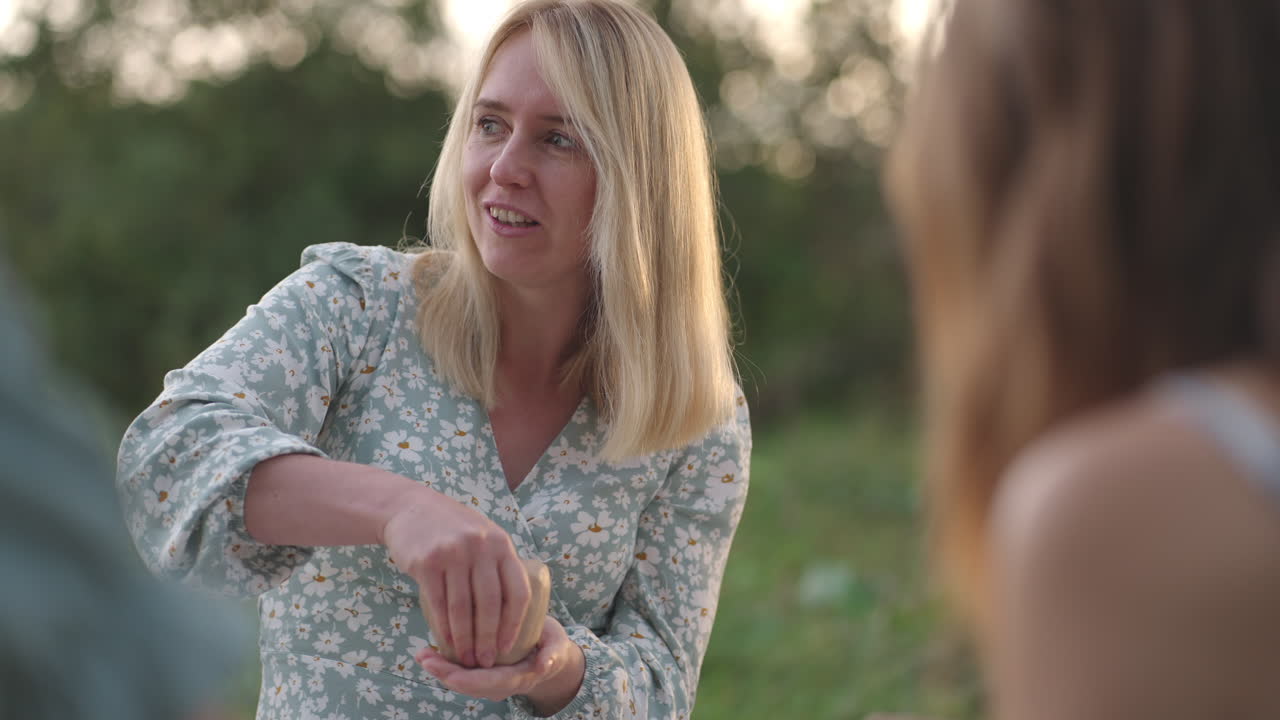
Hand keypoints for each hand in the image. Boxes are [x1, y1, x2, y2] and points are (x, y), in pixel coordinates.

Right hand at [379, 484, 530, 667]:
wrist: (411, 508)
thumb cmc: (452, 529)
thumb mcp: (483, 536)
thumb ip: (498, 565)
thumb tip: (512, 611)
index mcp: (501, 544)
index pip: (517, 591)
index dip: (514, 624)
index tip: (508, 647)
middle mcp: (480, 547)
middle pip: (490, 604)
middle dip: (488, 639)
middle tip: (485, 661)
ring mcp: (453, 553)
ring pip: (462, 608)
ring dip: (465, 639)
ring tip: (466, 658)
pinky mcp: (427, 562)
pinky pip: (438, 603)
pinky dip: (443, 628)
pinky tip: (445, 643)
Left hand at [416, 616, 584, 711]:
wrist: (550, 658)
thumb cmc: (551, 646)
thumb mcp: (556, 645)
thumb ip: (552, 653)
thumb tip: (545, 663)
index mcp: (518, 678)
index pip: (489, 682)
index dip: (467, 678)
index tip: (448, 672)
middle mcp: (501, 685)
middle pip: (469, 685)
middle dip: (444, 674)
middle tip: (424, 657)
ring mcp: (490, 682)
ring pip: (461, 682)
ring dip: (440, 670)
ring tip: (422, 655)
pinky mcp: (482, 673)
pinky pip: (461, 674)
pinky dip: (444, 665)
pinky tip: (428, 653)